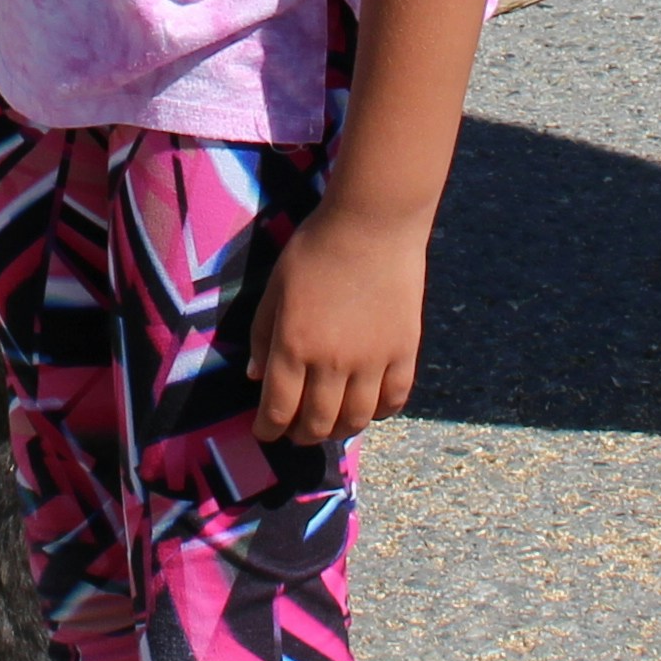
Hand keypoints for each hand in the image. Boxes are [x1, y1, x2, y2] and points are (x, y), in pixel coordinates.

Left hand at [250, 205, 427, 444]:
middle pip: (316, 423)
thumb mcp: (275, 288)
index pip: (278, 409)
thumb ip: (263, 335)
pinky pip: (393, 400)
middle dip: (301, 435)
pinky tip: (369, 408)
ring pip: (355, 420)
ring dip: (338, 431)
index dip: (268, 429)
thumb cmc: (315, 250)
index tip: (265, 432)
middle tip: (296, 431)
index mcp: (294, 346)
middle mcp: (332, 363)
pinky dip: (379, 413)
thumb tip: (256, 377)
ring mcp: (372, 361)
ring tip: (330, 425)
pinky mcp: (404, 352)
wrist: (372, 225)